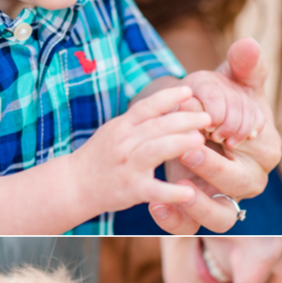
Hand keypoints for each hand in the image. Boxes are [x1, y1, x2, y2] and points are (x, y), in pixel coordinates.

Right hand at [73, 85, 210, 216]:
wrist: (73, 184)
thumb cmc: (100, 156)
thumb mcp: (115, 131)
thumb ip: (140, 119)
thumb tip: (171, 101)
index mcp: (122, 127)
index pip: (146, 107)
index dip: (168, 97)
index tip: (189, 90)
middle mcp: (123, 143)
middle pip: (156, 126)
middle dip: (184, 119)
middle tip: (208, 117)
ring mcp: (127, 166)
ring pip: (154, 150)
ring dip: (177, 143)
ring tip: (199, 141)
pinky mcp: (130, 189)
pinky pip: (153, 189)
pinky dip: (171, 192)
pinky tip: (189, 192)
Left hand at [150, 39, 281, 233]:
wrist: (185, 122)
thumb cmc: (217, 100)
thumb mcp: (230, 79)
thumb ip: (244, 64)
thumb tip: (248, 45)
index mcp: (267, 148)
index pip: (263, 148)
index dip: (240, 136)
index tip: (215, 122)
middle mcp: (250, 179)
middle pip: (241, 185)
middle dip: (216, 169)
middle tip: (189, 149)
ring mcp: (222, 199)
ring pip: (220, 218)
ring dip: (199, 204)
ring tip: (177, 185)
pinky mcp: (194, 212)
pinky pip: (187, 227)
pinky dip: (172, 220)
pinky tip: (154, 204)